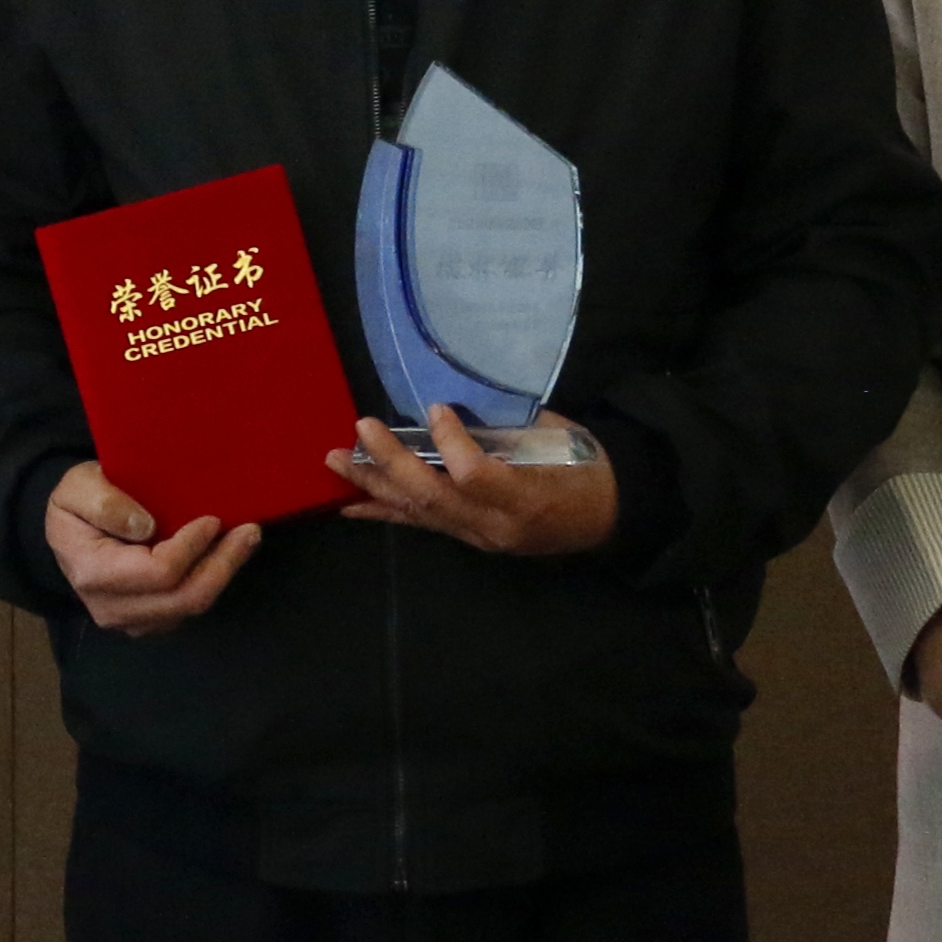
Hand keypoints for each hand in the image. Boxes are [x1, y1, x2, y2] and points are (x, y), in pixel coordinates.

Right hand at [46, 461, 261, 636]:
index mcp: (93, 573)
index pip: (157, 572)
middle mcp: (112, 608)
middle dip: (223, 565)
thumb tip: (145, 526)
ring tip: (246, 539)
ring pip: (190, 608)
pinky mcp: (149, 622)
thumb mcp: (78, 486)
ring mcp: (131, 621)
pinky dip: (211, 581)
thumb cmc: (76, 503)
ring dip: (223, 574)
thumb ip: (104, 502)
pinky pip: (188, 609)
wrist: (68, 533)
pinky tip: (225, 555)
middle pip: (183, 598)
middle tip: (250, 531)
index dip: (191, 547)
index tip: (212, 519)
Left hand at [331, 405, 619, 557]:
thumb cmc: (584, 465)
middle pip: (433, 495)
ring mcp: (478, 537)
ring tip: (335, 461)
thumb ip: (506, 426)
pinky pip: (419, 525)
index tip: (436, 407)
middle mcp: (494, 525)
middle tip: (360, 428)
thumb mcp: (557, 437)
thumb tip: (453, 402)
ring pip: (417, 511)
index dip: (449, 441)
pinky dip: (382, 513)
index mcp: (525, 496)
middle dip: (391, 461)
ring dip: (373, 485)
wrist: (606, 515)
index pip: (475, 475)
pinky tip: (349, 506)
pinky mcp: (468, 539)